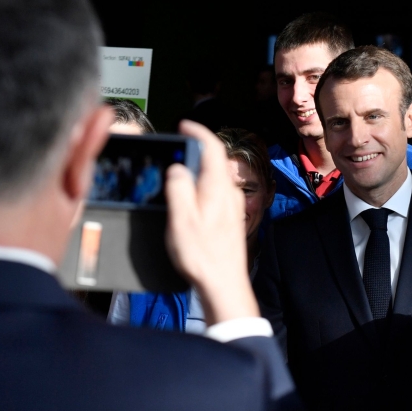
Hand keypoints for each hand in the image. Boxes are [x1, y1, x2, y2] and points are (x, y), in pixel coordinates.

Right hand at [165, 120, 259, 323]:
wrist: (224, 284)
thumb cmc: (202, 255)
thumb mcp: (181, 219)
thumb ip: (178, 188)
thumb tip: (178, 167)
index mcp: (218, 188)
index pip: (213, 148)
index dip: (198, 133)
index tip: (185, 126)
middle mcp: (230, 193)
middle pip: (216, 161)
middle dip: (197, 150)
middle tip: (178, 147)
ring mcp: (233, 207)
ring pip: (217, 177)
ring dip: (200, 168)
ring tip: (180, 170)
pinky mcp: (231, 219)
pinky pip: (217, 192)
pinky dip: (203, 185)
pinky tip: (191, 197)